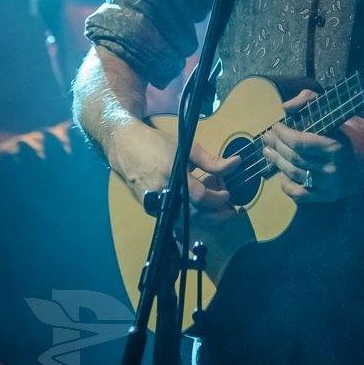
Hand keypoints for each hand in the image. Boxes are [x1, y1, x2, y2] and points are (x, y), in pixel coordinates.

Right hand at [109, 119, 238, 219]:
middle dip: (215, 216)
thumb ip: (211, 160)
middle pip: (193, 215)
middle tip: (230, 213)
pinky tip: (199, 211)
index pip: (200, 197)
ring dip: (203, 219)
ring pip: (184, 220)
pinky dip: (189, 217)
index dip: (217, 198)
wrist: (127, 147)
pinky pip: (173, 218)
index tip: (228, 194)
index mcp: (173, 177)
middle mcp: (163, 195)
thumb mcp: (187, 148)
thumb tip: (236, 163)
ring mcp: (155, 205)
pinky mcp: (150, 209)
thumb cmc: (157, 145)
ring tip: (217, 213)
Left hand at [261, 90, 363, 202]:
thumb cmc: (361, 131)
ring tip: (267, 152)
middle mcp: (332, 168)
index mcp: (334, 146)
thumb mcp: (339, 113)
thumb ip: (312, 103)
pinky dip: (288, 186)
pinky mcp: (331, 196)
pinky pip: (302, 195)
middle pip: (294, 158)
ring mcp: (331, 185)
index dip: (282, 134)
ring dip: (277, 163)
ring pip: (295, 175)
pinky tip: (281, 175)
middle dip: (276, 146)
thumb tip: (286, 107)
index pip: (298, 142)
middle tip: (266, 137)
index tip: (275, 126)